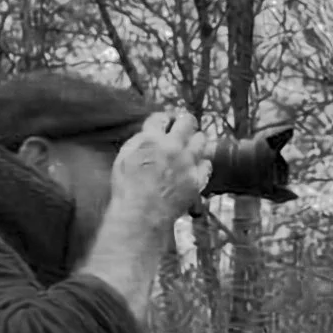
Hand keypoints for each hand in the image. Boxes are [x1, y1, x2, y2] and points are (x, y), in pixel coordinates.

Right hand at [109, 110, 212, 224]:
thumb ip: (139, 141)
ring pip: (201, 139)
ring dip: (196, 139)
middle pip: (187, 121)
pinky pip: (207, 164)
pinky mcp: (197, 179)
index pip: (161, 117)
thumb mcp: (124, 158)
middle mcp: (172, 146)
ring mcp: (187, 162)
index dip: (164, 119)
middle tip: (183, 127)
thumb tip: (150, 133)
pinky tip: (194, 166)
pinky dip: (202, 163)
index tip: (166, 123)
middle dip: (185, 122)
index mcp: (151, 139)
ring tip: (190, 145)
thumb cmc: (128, 189)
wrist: (141, 214)